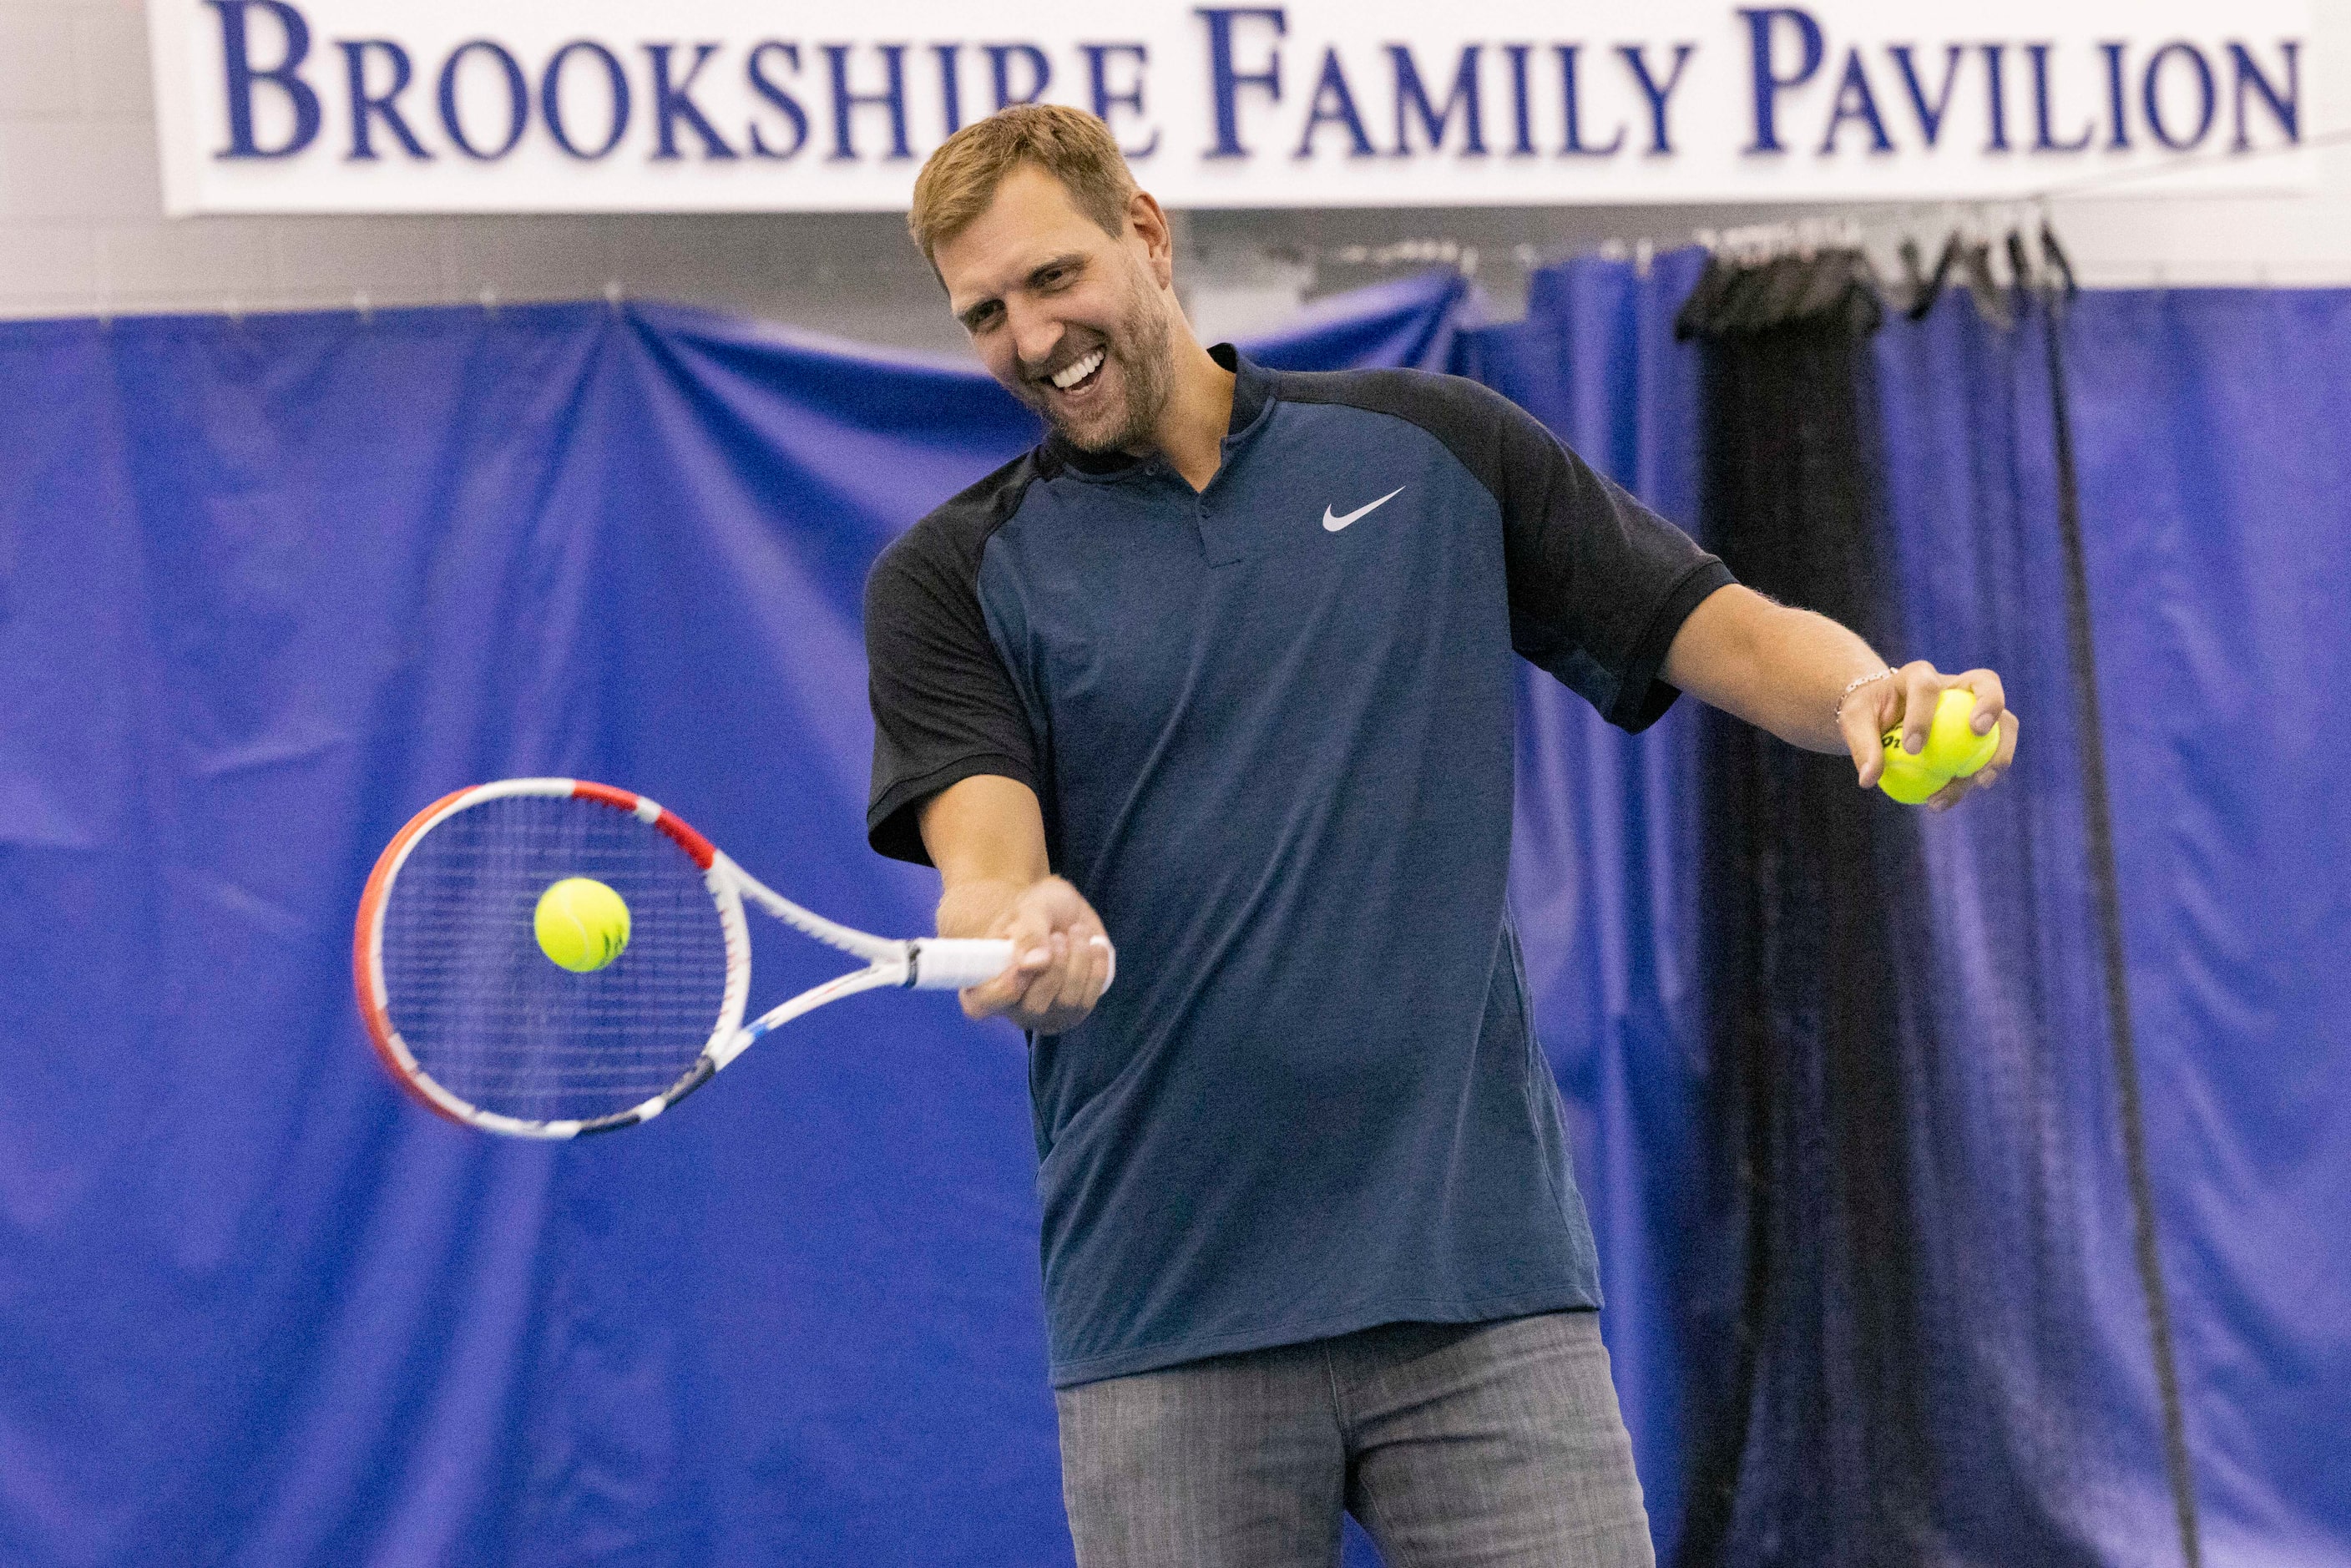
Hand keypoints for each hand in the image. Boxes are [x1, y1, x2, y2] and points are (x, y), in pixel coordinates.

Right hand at [958, 876, 1115, 1033]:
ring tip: (1076, 932)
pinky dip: (1096, 969)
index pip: (981, 1004)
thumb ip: (1029, 933)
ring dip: (1078, 962)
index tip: (1023, 965)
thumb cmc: (1038, 909)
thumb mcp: (1032, 907)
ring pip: (1066, 1004)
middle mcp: (1011, 1006)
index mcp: (985, 980)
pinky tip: (1094, 946)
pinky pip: (1088, 1001)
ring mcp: (1043, 1015)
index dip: (1003, 990)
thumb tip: (1031, 964)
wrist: (1066, 912)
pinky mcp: (1072, 1014)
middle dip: (1055, 968)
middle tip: (1058, 936)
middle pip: (1033, 1008)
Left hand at [1840, 661, 2020, 812]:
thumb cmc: (1867, 712)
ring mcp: (1973, 707)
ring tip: (1981, 783)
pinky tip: (1950, 799)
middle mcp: (1954, 685)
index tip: (1913, 749)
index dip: (1923, 714)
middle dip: (1990, 705)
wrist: (1882, 715)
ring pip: (2003, 723)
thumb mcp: (1854, 722)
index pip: (1926, 686)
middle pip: (1987, 684)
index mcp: (1919, 675)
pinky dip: (1977, 776)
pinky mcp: (1981, 732)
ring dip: (1998, 752)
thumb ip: (1862, 746)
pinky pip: (1990, 753)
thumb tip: (1869, 779)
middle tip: (1978, 733)